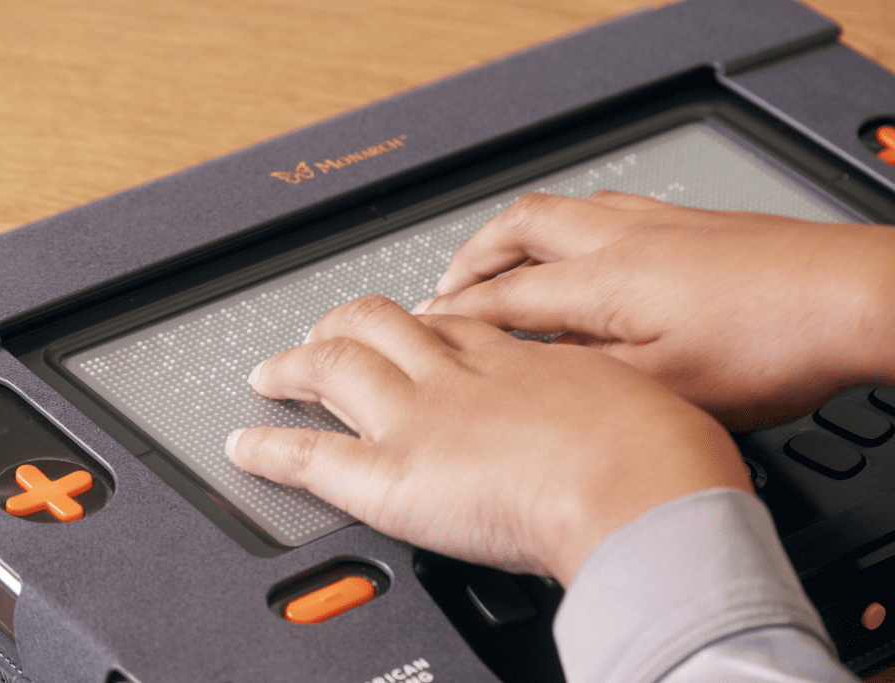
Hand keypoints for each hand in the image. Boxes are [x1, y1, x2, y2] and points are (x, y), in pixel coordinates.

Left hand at [226, 295, 748, 584]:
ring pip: (340, 367)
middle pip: (385, 326)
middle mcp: (462, 376)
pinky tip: (244, 445)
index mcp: (520, 360)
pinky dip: (271, 448)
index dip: (423, 320)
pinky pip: (314, 456)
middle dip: (348, 324)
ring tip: (274, 369)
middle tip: (330, 331)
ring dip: (299, 363)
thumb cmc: (665, 457)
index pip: (453, 325)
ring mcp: (421, 418)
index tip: (410, 320)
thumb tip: (618, 425)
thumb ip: (606, 410)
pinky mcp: (395, 474)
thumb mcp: (643, 406)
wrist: (647, 493)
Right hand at [414, 191, 894, 429]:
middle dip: (471, 256)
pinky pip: (601, 210)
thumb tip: (528, 371)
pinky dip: (566, 228)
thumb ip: (585, 375)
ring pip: (559, 210)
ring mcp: (653, 224)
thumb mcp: (663, 385)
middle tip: (446, 285)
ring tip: (496, 259)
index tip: (423, 328)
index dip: (456, 314)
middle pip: (518, 228)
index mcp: (603, 281)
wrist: (848, 298)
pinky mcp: (684, 223)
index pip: (504, 294)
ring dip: (514, 234)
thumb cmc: (769, 343)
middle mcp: (619, 238)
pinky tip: (582, 247)